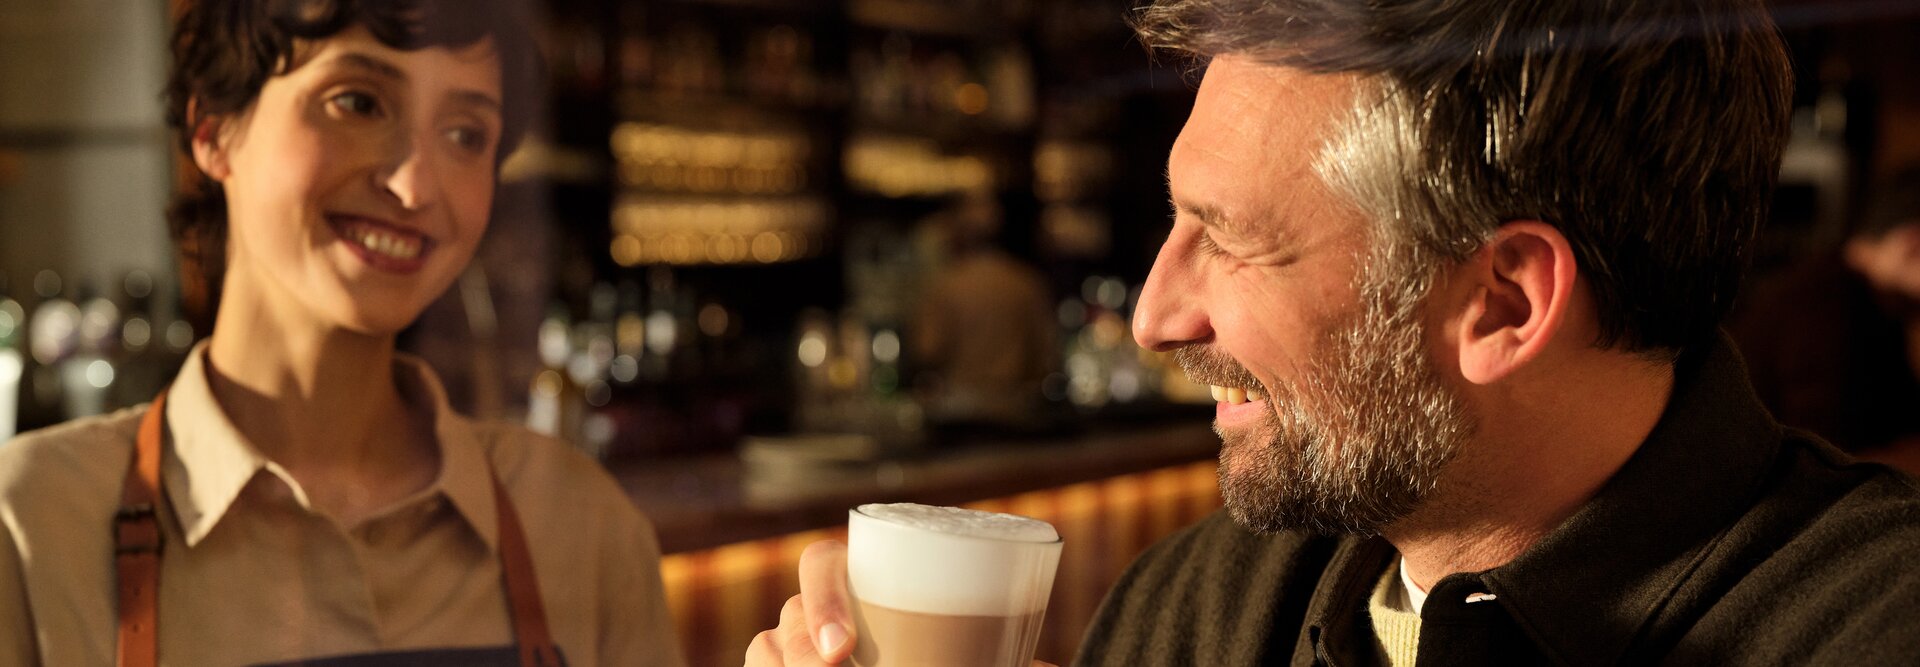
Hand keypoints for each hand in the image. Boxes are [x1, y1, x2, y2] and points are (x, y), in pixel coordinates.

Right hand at [742, 540, 1058, 666]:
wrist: (960, 657)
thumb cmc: (976, 655)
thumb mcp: (992, 649)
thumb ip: (1015, 654)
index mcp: (870, 575)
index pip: (822, 563)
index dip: (822, 600)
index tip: (846, 651)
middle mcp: (830, 605)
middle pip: (789, 613)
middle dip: (802, 652)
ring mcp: (806, 643)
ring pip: (766, 646)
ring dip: (780, 665)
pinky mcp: (792, 664)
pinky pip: (761, 663)